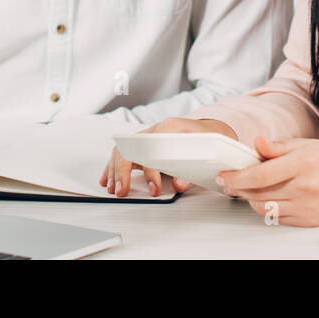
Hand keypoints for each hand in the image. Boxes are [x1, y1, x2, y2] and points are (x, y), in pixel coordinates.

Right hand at [99, 117, 234, 197]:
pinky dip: (114, 166)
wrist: (210, 129)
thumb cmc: (209, 138)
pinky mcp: (144, 143)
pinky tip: (108, 178)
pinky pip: (123, 152)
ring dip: (115, 170)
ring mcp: (147, 135)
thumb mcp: (209, 150)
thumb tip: (179, 184)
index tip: (152, 188)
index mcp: (171, 127)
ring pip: (123, 149)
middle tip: (122, 190)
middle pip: (130, 146)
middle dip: (123, 170)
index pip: (152, 147)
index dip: (150, 169)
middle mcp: (155, 129)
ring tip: (114, 189)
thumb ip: (193, 170)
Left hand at [217, 137, 318, 226]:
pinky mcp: (307, 220)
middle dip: (238, 188)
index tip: (224, 176)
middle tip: (229, 182)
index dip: (237, 177)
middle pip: (258, 193)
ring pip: (264, 208)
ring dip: (250, 199)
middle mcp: (304, 188)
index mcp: (302, 164)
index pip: (260, 175)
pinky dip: (266, 208)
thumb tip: (256, 143)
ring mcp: (306, 207)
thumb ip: (278, 146)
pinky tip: (265, 197)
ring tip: (246, 189)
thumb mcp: (305, 144)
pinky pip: (277, 217)